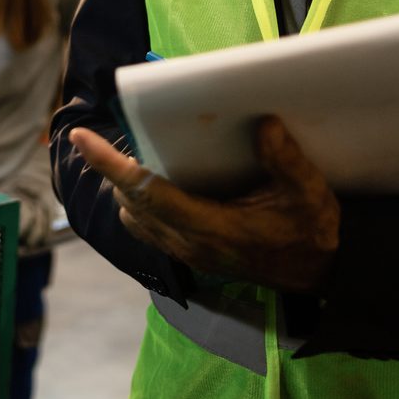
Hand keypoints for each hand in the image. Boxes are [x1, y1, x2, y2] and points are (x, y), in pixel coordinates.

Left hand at [69, 117, 339, 292]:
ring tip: (137, 155)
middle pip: (131, 202)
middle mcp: (190, 243)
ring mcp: (186, 253)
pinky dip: (139, 203)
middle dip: (114, 169)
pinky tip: (157, 182)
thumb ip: (286, 160)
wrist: (317, 275)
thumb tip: (264, 123)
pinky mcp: (188, 255)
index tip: (81, 139)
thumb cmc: (311, 231)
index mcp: (213, 228)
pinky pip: (146, 227)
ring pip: (133, 217)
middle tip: (119, 135)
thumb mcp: (309, 193)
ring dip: (125, 187)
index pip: (148, 193)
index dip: (110, 166)